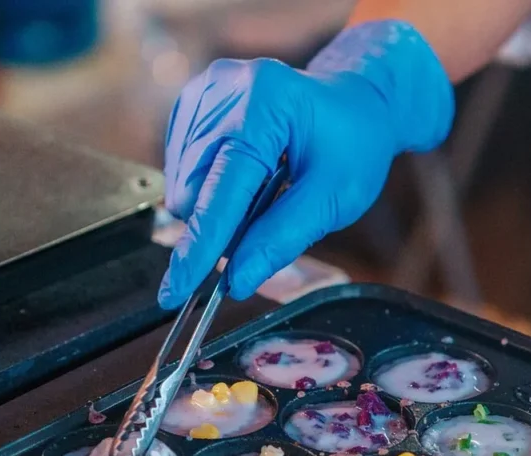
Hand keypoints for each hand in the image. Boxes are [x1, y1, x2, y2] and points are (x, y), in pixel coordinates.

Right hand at [159, 20, 454, 308]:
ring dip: (217, 207)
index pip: (219, 190)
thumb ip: (282, 239)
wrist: (354, 101)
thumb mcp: (334, 198)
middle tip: (270, 217)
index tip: (177, 291)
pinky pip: (182, 170)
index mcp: (263, 105)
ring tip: (265, 190)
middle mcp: (223, 89)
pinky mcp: (193, 104)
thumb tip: (238, 280)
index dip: (199, 247)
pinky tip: (246, 177)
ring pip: (182, 185)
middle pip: (193, 191)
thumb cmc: (352, 146)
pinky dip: (210, 188)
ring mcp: (203, 92)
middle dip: (221, 226)